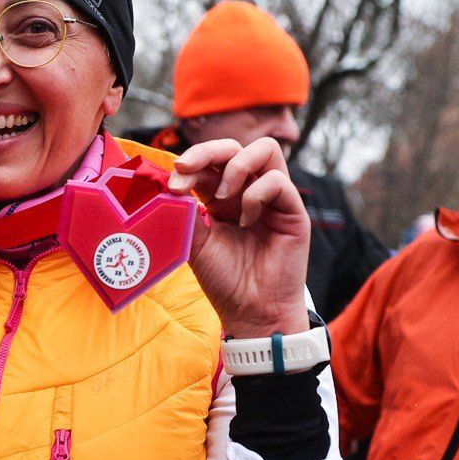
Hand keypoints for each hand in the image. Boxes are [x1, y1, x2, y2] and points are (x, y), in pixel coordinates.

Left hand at [166, 137, 310, 338]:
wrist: (251, 312)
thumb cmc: (226, 281)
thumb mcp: (196, 244)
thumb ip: (185, 213)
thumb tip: (165, 185)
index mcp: (223, 197)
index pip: (209, 162)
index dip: (189, 164)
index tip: (172, 182)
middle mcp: (248, 192)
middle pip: (234, 146)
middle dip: (207, 151)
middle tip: (186, 169)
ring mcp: (273, 198)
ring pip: (265, 151)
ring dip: (236, 166)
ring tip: (222, 198)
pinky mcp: (293, 211)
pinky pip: (278, 181)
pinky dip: (256, 195)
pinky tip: (247, 221)